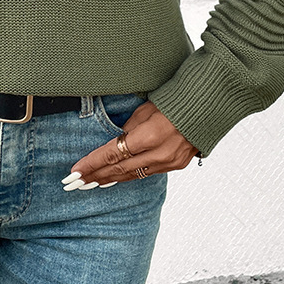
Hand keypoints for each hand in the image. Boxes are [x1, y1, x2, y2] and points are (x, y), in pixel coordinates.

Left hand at [64, 103, 199, 187]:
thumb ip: (129, 129)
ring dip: (110, 179)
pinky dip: (129, 176)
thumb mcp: (145, 109)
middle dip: (96, 176)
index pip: (113, 154)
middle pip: (120, 169)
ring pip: (133, 175)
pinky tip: (115, 179)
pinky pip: (147, 173)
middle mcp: (160, 153)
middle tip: (75, 183)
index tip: (75, 171)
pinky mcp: (177, 165)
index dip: (92, 164)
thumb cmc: (174, 100)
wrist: (208, 105)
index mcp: (150, 135)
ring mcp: (170, 161)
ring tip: (90, 183)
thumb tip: (116, 142)